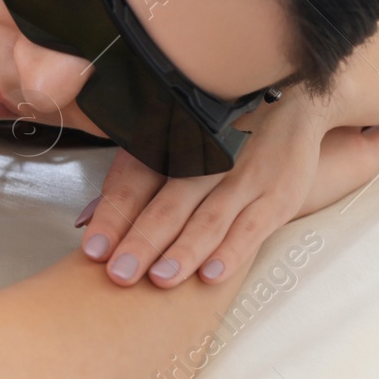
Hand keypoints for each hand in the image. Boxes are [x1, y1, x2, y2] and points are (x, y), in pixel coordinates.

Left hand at [74, 88, 378, 287]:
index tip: (92, 249)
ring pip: (209, 218)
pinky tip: (213, 275)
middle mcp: (204, 158)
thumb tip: (84, 220)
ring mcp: (243, 177)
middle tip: (118, 274)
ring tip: (159, 279)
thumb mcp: (170, 139)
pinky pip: (253, 226)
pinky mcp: (277, 193)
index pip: (133, 182)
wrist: (293, 99)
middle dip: (141, 241)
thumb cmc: (217, 129)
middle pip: (167, 204)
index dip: (112, 216)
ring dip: (184, 250)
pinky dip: (232, 252)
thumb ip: (130, 182)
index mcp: (169, 141)